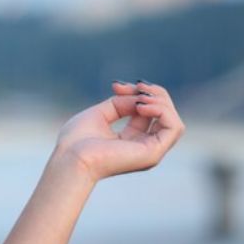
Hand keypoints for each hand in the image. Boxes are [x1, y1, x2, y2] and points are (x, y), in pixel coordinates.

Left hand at [54, 80, 185, 183]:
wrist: (70, 158)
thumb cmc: (77, 141)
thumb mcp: (101, 113)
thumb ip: (122, 103)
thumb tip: (140, 96)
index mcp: (131, 141)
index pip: (149, 112)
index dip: (138, 92)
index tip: (116, 85)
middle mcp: (144, 147)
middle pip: (165, 115)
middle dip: (153, 94)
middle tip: (135, 86)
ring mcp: (151, 152)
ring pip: (173, 121)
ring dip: (160, 102)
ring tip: (140, 98)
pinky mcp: (153, 153)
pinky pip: (174, 127)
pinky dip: (162, 111)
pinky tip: (141, 106)